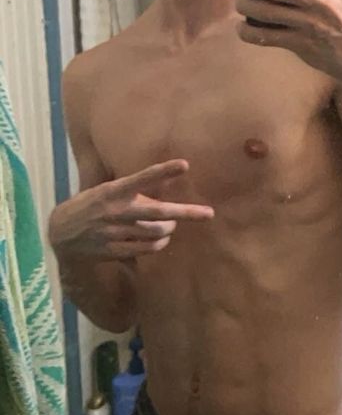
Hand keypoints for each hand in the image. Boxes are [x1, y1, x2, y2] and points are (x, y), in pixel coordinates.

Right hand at [49, 160, 214, 262]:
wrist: (62, 232)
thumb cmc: (93, 205)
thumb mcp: (109, 189)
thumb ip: (134, 188)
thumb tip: (166, 180)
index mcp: (114, 191)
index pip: (143, 178)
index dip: (164, 171)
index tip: (185, 164)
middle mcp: (116, 211)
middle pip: (158, 212)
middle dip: (185, 213)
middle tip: (207, 213)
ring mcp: (114, 232)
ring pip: (156, 233)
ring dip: (169, 230)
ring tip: (171, 226)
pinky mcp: (113, 250)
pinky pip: (146, 249)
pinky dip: (159, 244)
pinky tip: (161, 239)